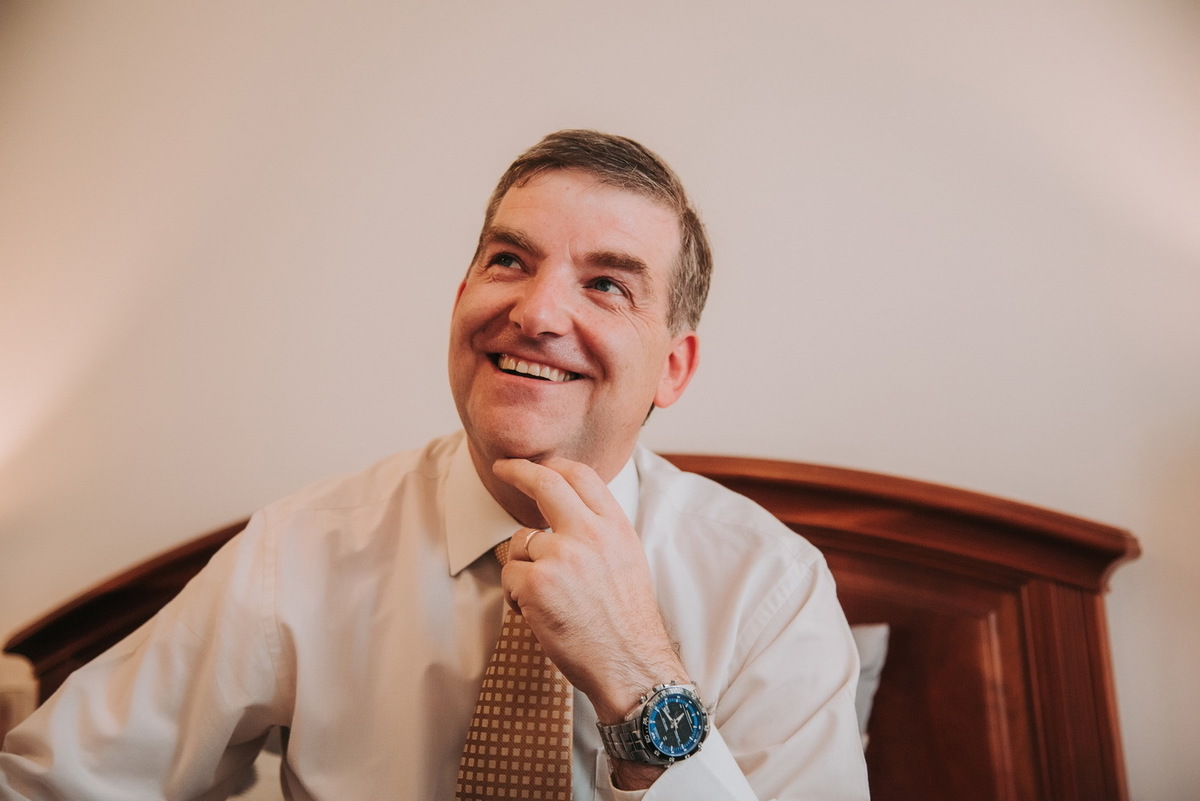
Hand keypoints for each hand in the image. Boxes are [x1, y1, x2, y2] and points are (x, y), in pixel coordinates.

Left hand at [492, 456, 687, 725]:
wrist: (632, 666)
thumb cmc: (627, 623)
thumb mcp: (627, 561)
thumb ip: (599, 532)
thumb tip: (566, 510)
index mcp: (615, 527)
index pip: (581, 475)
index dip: (553, 465)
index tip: (535, 464)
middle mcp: (589, 534)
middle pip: (545, 483)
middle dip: (518, 471)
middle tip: (503, 468)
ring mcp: (561, 556)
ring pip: (519, 543)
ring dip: (522, 569)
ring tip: (548, 599)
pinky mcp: (537, 583)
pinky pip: (509, 577)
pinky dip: (516, 597)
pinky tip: (541, 615)